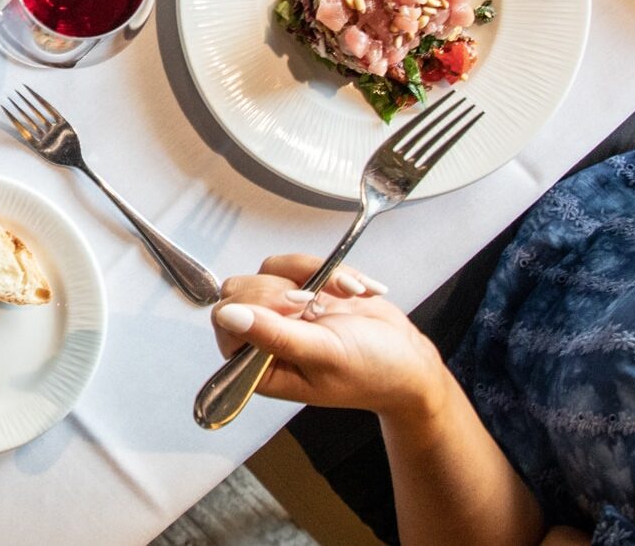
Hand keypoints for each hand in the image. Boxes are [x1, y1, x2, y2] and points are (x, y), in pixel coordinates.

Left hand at [210, 254, 447, 419]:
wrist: (410, 361)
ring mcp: (281, 312)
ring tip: (343, 296)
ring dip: (312, 276)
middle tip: (318, 308)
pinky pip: (295, 263)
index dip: (257, 308)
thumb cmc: (372, 371)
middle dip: (284, 291)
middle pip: (240, 288)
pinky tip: (351, 291)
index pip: (224, 320)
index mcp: (258, 367)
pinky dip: (327, 269)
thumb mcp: (324, 355)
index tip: (296, 314)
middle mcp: (263, 338)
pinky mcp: (301, 289)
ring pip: (268, 270)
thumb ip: (274, 335)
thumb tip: (228, 315)